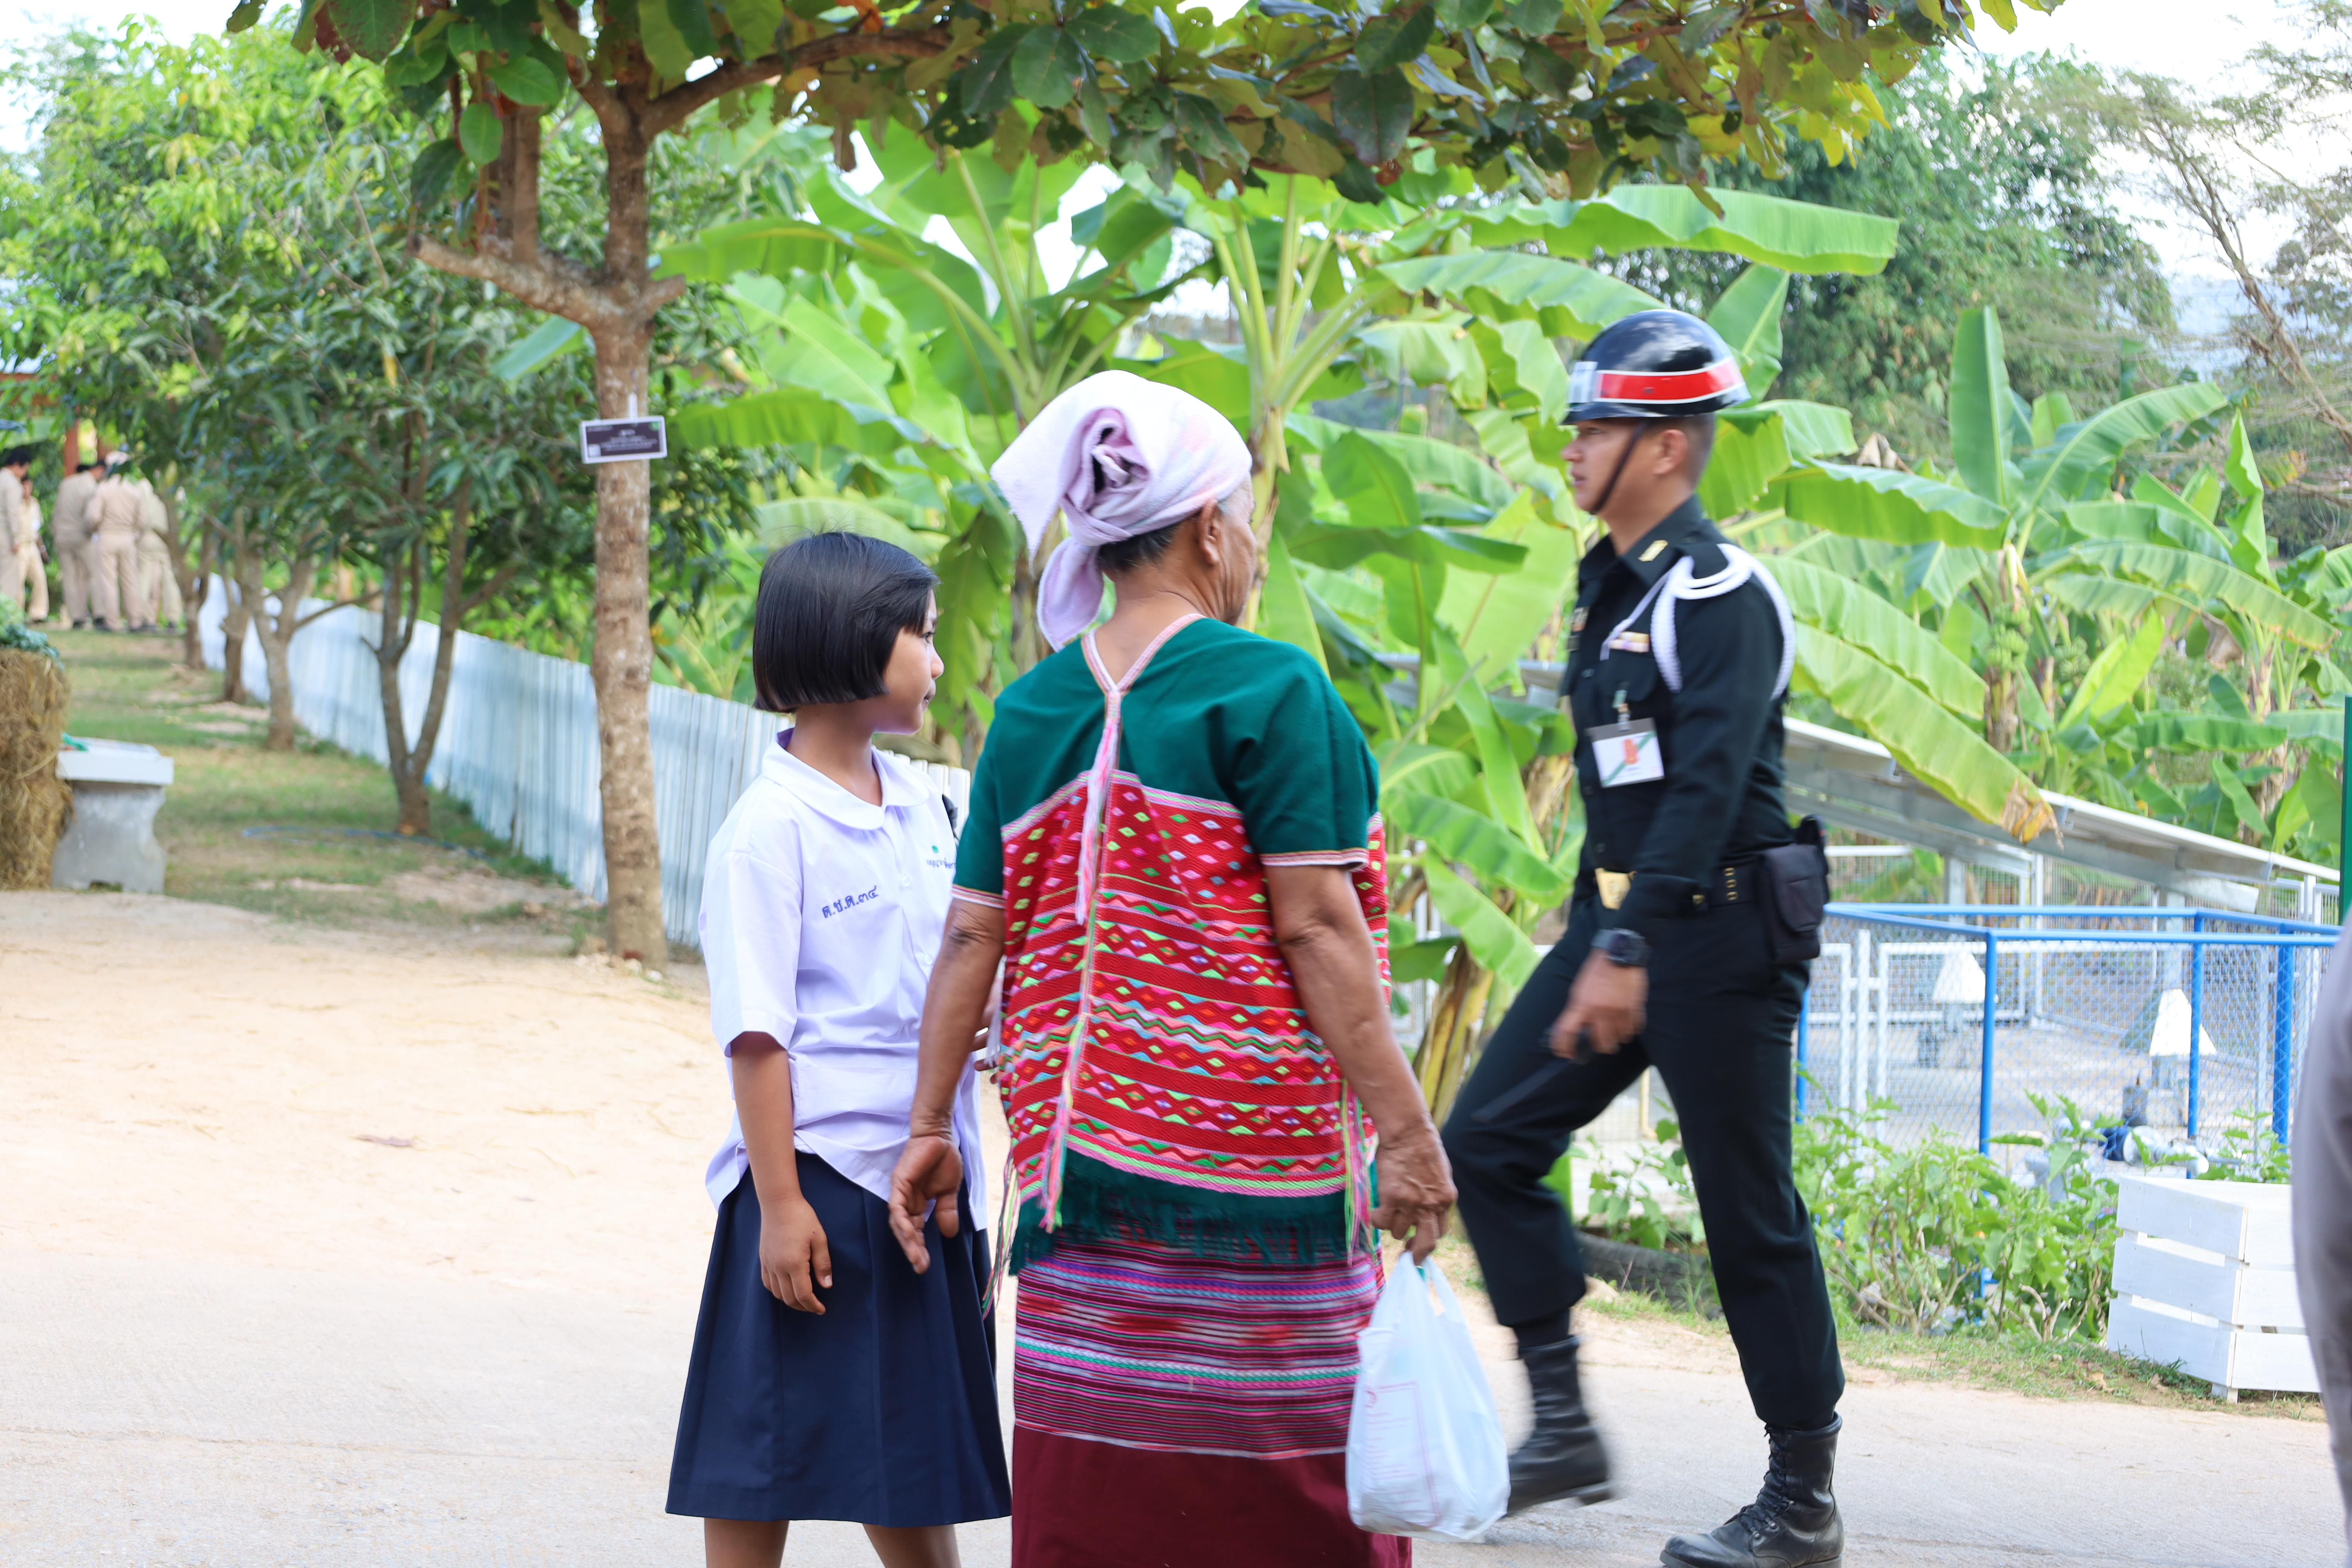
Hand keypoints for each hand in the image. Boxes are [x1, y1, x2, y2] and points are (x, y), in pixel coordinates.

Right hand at [757, 1191, 831, 1313]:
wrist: (779, 1204)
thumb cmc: (802, 1218)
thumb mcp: (819, 1239)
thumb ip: (823, 1264)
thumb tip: (827, 1286)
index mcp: (794, 1264)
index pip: (803, 1295)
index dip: (813, 1306)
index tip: (821, 1310)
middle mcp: (778, 1268)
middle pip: (789, 1298)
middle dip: (803, 1307)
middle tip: (815, 1307)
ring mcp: (768, 1264)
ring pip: (777, 1294)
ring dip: (790, 1301)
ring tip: (803, 1300)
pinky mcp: (763, 1260)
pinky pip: (767, 1283)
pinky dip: (777, 1292)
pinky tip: (786, 1289)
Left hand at [887, 1132, 963, 1273]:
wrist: (940, 1135)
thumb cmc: (943, 1158)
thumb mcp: (949, 1190)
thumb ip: (946, 1210)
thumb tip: (949, 1234)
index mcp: (916, 1204)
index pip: (915, 1231)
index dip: (919, 1248)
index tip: (926, 1265)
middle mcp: (905, 1201)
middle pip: (905, 1231)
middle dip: (913, 1250)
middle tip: (921, 1267)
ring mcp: (900, 1193)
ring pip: (899, 1223)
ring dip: (907, 1242)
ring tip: (917, 1258)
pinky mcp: (898, 1184)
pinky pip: (897, 1208)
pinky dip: (902, 1222)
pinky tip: (910, 1235)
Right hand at [1372, 1129, 1455, 1262]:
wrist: (1408, 1132)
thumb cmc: (1423, 1149)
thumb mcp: (1440, 1176)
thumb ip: (1435, 1197)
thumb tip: (1426, 1213)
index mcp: (1445, 1200)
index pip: (1440, 1232)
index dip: (1427, 1240)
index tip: (1417, 1241)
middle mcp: (1431, 1206)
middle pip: (1427, 1243)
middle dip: (1416, 1254)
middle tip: (1406, 1255)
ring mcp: (1411, 1204)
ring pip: (1398, 1232)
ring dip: (1391, 1224)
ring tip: (1387, 1208)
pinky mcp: (1392, 1198)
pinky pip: (1381, 1222)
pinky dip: (1377, 1219)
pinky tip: (1376, 1209)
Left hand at [1551, 951, 1646, 1059]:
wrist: (1619, 952)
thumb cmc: (1596, 970)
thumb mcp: (1579, 989)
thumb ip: (1578, 1010)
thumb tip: (1577, 1029)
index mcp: (1581, 1004)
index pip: (1567, 1032)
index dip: (1564, 1047)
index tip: (1566, 1054)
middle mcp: (1598, 1011)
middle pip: (1600, 1044)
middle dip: (1600, 1046)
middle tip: (1601, 1042)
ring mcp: (1618, 1010)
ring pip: (1619, 1039)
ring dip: (1618, 1037)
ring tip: (1616, 1026)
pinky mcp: (1635, 1008)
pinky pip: (1634, 1029)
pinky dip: (1630, 1028)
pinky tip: (1627, 1019)